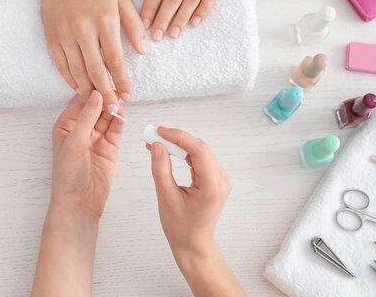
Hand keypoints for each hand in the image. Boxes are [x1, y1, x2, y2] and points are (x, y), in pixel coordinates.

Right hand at [41, 0, 145, 112]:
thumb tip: (143, 51)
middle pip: (95, 71)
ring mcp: (65, 35)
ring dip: (88, 91)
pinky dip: (70, 80)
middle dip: (106, 94)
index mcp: (105, 21)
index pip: (115, 60)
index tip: (129, 96)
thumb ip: (134, 25)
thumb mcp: (122, 0)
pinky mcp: (52, 38)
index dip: (122, 81)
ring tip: (99, 104)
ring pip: (77, 72)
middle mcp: (84, 30)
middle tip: (114, 110)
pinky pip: (61, 65)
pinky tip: (79, 89)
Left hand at [51, 90, 123, 219]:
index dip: (92, 92)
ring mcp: (96, 138)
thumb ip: (87, 117)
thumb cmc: (67, 175)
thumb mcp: (74, 142)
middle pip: (96, 107)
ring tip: (121, 102)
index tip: (103, 82)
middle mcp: (81, 129)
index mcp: (66, 125)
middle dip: (106, 99)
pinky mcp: (110, 147)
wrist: (79, 203)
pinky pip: (116, 130)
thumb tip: (96, 94)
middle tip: (117, 91)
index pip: (80, 101)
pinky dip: (120, 122)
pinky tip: (123, 116)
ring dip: (114, 110)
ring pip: (108, 117)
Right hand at [148, 127, 244, 295]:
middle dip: (177, 139)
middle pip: (200, 148)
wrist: (194, 245)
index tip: (159, 131)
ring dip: (180, 145)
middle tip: (154, 135)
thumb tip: (157, 145)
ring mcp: (221, 179)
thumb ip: (161, 169)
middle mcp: (221, 180)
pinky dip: (185, 154)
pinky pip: (201, 160)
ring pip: (200, 152)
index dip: (178, 136)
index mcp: (212, 185)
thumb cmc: (180, 227)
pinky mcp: (216, 180)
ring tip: (158, 143)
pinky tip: (169, 152)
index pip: (198, 150)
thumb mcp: (166, 198)